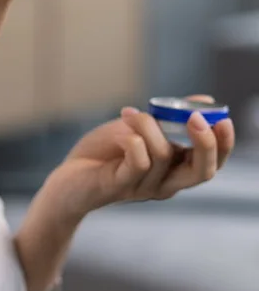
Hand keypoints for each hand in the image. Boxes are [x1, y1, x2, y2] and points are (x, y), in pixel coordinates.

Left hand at [43, 94, 235, 221]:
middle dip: (205, 143)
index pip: (211, 164)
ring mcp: (143, 188)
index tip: (223, 119)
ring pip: (163, 153)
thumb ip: (170, 119)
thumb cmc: (105, 153)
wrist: (67, 178)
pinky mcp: (120, 186)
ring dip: (147, 125)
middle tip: (195, 118)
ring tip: (128, 114)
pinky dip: (133, 139)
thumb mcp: (140, 129)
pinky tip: (119, 133)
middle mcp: (165, 184)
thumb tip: (206, 102)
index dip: (224, 145)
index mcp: (174, 170)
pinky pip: (139, 161)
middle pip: (202, 172)